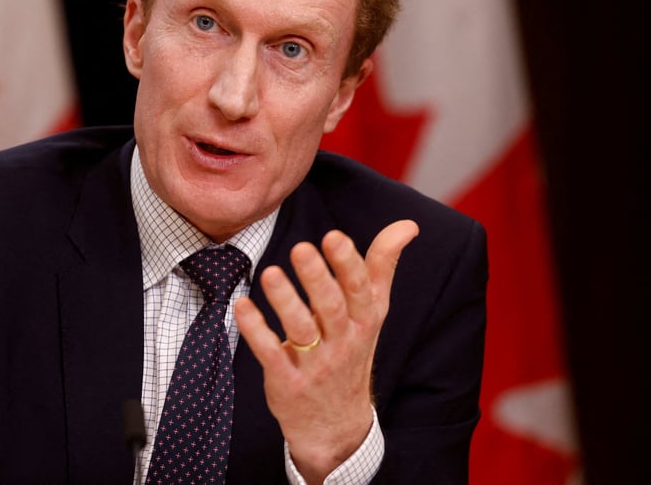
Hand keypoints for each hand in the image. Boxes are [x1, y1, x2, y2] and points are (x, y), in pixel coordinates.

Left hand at [234, 220, 418, 483]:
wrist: (338, 426)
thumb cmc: (353, 351)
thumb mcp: (374, 312)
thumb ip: (382, 265)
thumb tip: (408, 225)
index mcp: (364, 321)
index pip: (359, 290)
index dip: (348, 264)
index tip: (334, 237)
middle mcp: (342, 341)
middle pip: (331, 307)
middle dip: (317, 278)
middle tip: (301, 249)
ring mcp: (314, 364)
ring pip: (300, 330)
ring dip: (285, 301)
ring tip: (270, 273)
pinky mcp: (286, 381)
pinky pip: (269, 353)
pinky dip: (255, 330)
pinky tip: (242, 305)